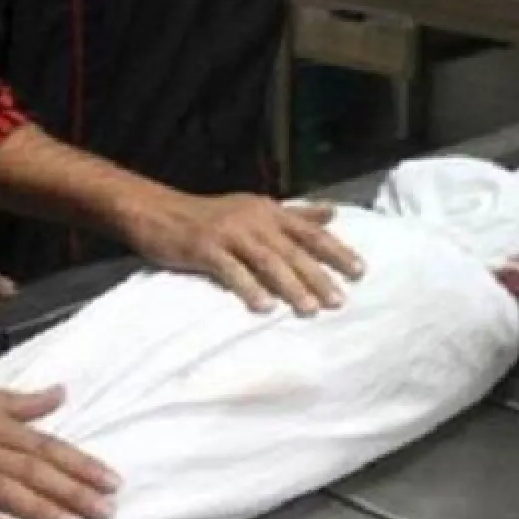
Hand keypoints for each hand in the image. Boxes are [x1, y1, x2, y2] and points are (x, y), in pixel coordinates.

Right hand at [124, 193, 364, 315]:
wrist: (158, 211)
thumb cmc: (212, 215)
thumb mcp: (256, 209)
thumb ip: (296, 214)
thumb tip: (333, 212)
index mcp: (269, 211)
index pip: (310, 230)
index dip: (336, 250)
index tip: (360, 271)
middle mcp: (253, 219)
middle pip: (292, 249)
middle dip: (318, 276)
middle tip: (339, 301)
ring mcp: (229, 233)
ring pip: (267, 261)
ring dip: (290, 286)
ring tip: (309, 309)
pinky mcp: (205, 248)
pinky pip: (231, 271)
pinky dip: (249, 288)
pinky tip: (264, 307)